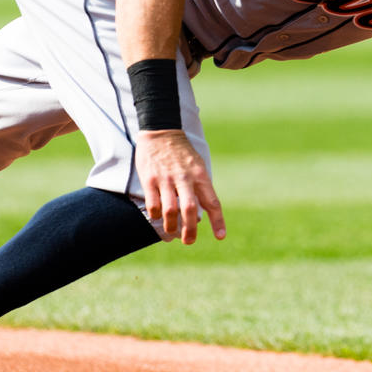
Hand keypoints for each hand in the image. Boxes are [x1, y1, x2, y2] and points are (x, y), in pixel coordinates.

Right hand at [135, 129, 224, 243]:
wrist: (161, 130)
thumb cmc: (182, 153)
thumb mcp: (198, 165)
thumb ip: (201, 187)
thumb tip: (203, 212)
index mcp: (200, 175)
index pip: (212, 202)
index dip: (218, 221)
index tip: (221, 236)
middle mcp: (185, 178)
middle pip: (190, 210)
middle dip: (190, 230)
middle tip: (189, 241)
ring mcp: (166, 179)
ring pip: (170, 210)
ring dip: (171, 226)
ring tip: (172, 232)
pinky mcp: (150, 179)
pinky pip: (154, 204)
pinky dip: (156, 215)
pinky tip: (158, 217)